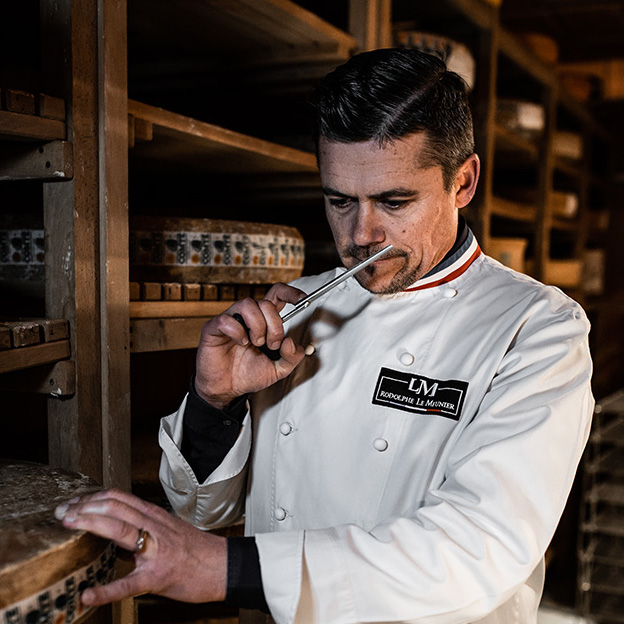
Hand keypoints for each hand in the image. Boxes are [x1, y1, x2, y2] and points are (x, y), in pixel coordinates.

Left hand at [54, 489, 226, 604]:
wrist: (223, 566)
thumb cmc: (197, 550)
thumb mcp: (170, 528)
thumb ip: (146, 526)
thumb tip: (118, 528)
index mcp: (155, 516)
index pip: (120, 498)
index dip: (93, 497)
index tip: (73, 501)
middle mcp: (154, 527)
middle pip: (115, 507)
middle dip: (84, 507)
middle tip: (62, 511)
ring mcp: (155, 550)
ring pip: (120, 530)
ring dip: (90, 524)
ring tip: (68, 526)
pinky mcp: (157, 577)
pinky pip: (128, 584)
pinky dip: (105, 591)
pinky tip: (88, 595)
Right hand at [195, 283, 307, 407]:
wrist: (227, 389)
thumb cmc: (249, 374)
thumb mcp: (278, 369)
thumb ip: (291, 357)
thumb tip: (290, 342)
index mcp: (264, 321)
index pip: (277, 295)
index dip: (290, 293)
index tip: (303, 300)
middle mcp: (248, 316)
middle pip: (266, 303)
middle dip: (274, 326)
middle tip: (271, 344)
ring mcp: (231, 319)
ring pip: (248, 304)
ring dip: (257, 326)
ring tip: (256, 343)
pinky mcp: (214, 328)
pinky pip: (227, 320)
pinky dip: (237, 332)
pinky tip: (240, 343)